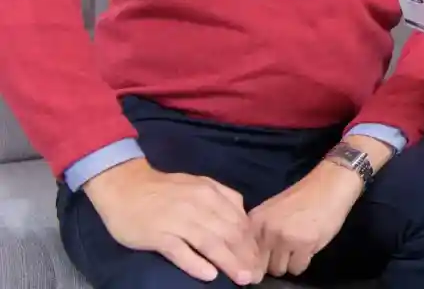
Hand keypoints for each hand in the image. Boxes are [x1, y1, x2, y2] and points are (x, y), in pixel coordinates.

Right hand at [83, 158, 261, 284]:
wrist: (125, 185)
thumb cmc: (165, 189)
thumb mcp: (199, 184)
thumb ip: (222, 197)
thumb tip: (243, 216)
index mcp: (210, 192)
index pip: (239, 220)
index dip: (251, 242)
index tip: (259, 259)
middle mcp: (198, 205)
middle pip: (229, 233)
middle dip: (245, 256)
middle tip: (255, 275)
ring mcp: (178, 220)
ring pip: (210, 243)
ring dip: (229, 262)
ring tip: (242, 278)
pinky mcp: (158, 235)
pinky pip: (181, 252)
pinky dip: (196, 264)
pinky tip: (210, 275)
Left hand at [249, 160, 360, 277]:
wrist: (330, 183)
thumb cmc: (303, 196)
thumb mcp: (274, 210)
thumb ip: (262, 232)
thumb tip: (254, 263)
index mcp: (255, 220)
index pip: (245, 256)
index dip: (257, 260)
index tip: (268, 256)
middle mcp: (266, 230)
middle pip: (262, 266)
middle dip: (273, 261)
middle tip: (287, 249)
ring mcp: (284, 238)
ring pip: (279, 269)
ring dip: (289, 262)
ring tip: (299, 245)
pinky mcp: (304, 244)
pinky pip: (297, 268)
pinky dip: (303, 261)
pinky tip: (309, 245)